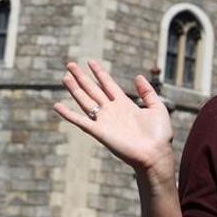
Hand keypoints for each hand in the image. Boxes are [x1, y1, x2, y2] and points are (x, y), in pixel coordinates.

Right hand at [54, 60, 174, 176]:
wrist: (155, 154)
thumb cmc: (159, 135)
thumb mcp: (157, 108)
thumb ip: (147, 92)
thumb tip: (137, 76)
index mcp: (125, 104)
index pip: (108, 84)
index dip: (99, 73)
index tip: (90, 61)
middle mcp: (112, 111)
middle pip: (93, 90)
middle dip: (82, 77)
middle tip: (70, 65)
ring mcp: (104, 121)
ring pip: (85, 101)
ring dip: (75, 90)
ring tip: (65, 77)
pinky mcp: (99, 132)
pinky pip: (80, 121)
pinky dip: (68, 114)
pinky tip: (57, 105)